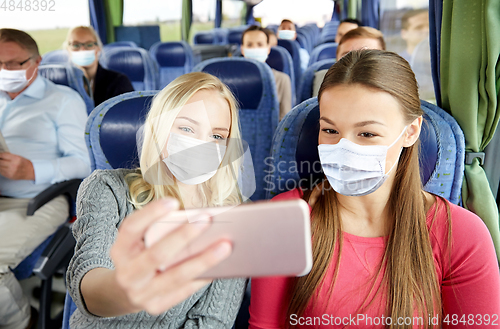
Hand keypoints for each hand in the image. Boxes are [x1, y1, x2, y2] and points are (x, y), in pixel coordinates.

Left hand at [0, 152, 34, 179]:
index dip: (0, 155)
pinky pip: (1, 172)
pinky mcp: (9, 176)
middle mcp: (13, 165)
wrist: (31, 172)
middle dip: (0, 160)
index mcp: (16, 159)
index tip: (0, 155)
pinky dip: (1, 169)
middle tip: (1, 160)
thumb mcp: (19, 157)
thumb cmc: (25, 164)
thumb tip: (1, 156)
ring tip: (3, 164)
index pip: (2, 155)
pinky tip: (4, 168)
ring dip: (0, 165)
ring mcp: (11, 171)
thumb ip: (10, 156)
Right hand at [110, 198, 231, 314]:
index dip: (150, 214)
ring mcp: (141, 293)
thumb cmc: (141, 257)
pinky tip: (220, 266)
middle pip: (156, 255)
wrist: (125, 292)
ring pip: (175, 276)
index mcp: (120, 250)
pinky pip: (184, 290)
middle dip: (183, 236)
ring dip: (203, 260)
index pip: (131, 228)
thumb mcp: (140, 242)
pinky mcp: (156, 306)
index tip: (173, 202)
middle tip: (207, 220)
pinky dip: (203, 276)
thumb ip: (159, 230)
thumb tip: (196, 217)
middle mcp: (127, 273)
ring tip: (225, 246)